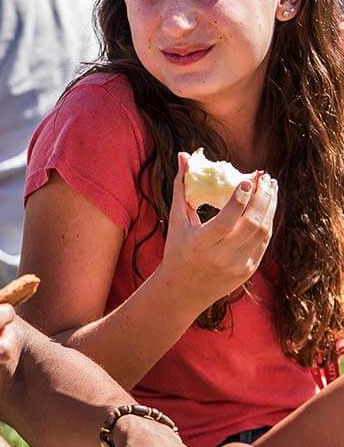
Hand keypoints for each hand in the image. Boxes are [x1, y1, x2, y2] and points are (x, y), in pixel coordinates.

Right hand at [159, 152, 277, 314]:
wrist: (185, 290)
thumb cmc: (177, 249)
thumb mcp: (176, 220)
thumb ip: (182, 187)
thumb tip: (183, 156)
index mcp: (200, 244)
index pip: (225, 222)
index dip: (238, 201)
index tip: (247, 181)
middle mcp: (221, 257)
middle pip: (251, 225)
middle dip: (262, 198)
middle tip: (264, 177)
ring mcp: (238, 265)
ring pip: (263, 232)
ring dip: (270, 207)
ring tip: (270, 187)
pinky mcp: (249, 270)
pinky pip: (264, 242)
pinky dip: (268, 221)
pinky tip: (267, 205)